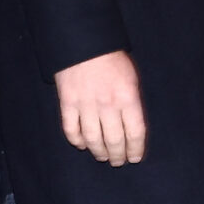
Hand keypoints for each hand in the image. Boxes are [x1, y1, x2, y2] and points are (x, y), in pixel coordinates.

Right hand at [54, 50, 145, 165]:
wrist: (84, 42)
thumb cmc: (112, 59)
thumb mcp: (132, 77)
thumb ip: (132, 101)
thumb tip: (133, 126)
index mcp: (127, 97)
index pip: (135, 133)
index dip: (136, 149)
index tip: (135, 158)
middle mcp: (107, 104)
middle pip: (114, 140)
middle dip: (118, 155)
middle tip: (119, 161)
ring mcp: (86, 105)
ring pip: (93, 139)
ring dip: (99, 152)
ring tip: (103, 157)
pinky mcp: (67, 103)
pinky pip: (71, 130)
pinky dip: (77, 141)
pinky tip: (83, 144)